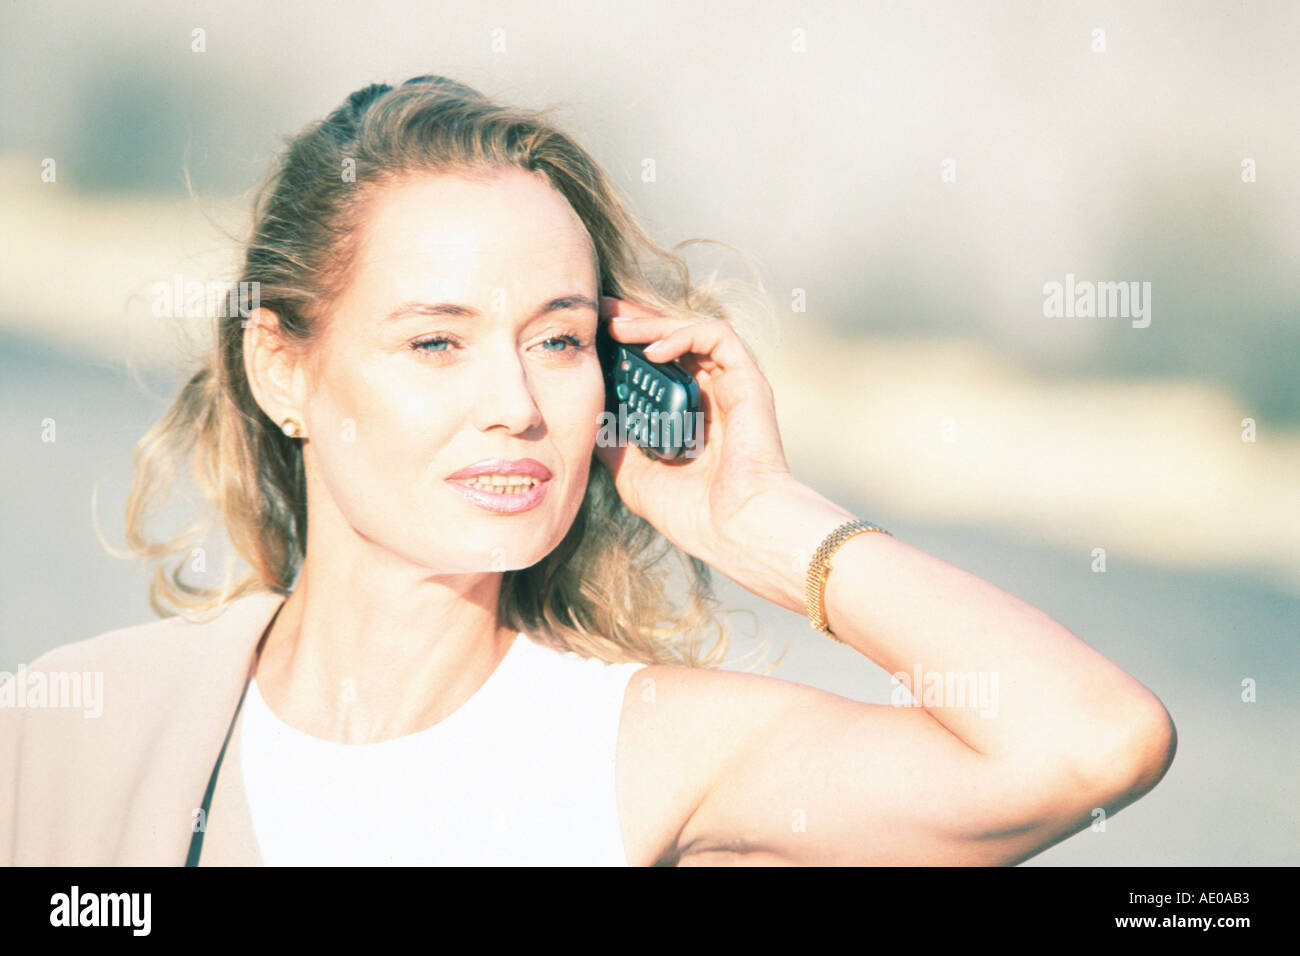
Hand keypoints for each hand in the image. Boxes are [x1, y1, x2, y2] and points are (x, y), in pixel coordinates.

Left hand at [593, 295, 796, 565]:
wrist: (732, 529)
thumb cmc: (693, 513)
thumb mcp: (634, 474)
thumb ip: (614, 444)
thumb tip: (587, 419)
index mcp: (686, 415)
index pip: (656, 365)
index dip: (626, 345)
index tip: (593, 336)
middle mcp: (709, 395)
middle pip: (672, 341)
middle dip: (635, 321)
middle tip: (600, 312)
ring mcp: (729, 386)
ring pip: (692, 331)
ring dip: (653, 323)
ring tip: (618, 326)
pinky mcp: (748, 381)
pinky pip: (719, 336)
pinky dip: (685, 335)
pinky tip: (653, 350)